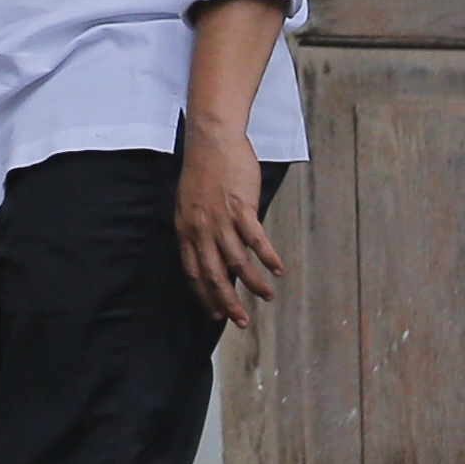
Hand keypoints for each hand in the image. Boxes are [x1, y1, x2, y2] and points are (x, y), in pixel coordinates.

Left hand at [173, 122, 284, 329]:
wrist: (212, 141)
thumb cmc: (203, 171)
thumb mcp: (191, 205)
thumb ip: (199, 230)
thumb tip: (212, 254)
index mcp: (186, 230)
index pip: (194, 272)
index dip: (205, 295)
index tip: (215, 313)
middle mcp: (201, 229)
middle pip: (214, 274)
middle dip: (228, 301)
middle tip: (240, 322)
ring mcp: (221, 220)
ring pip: (238, 262)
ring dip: (254, 283)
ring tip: (267, 297)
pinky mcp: (241, 208)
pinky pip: (256, 240)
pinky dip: (268, 257)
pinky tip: (278, 270)